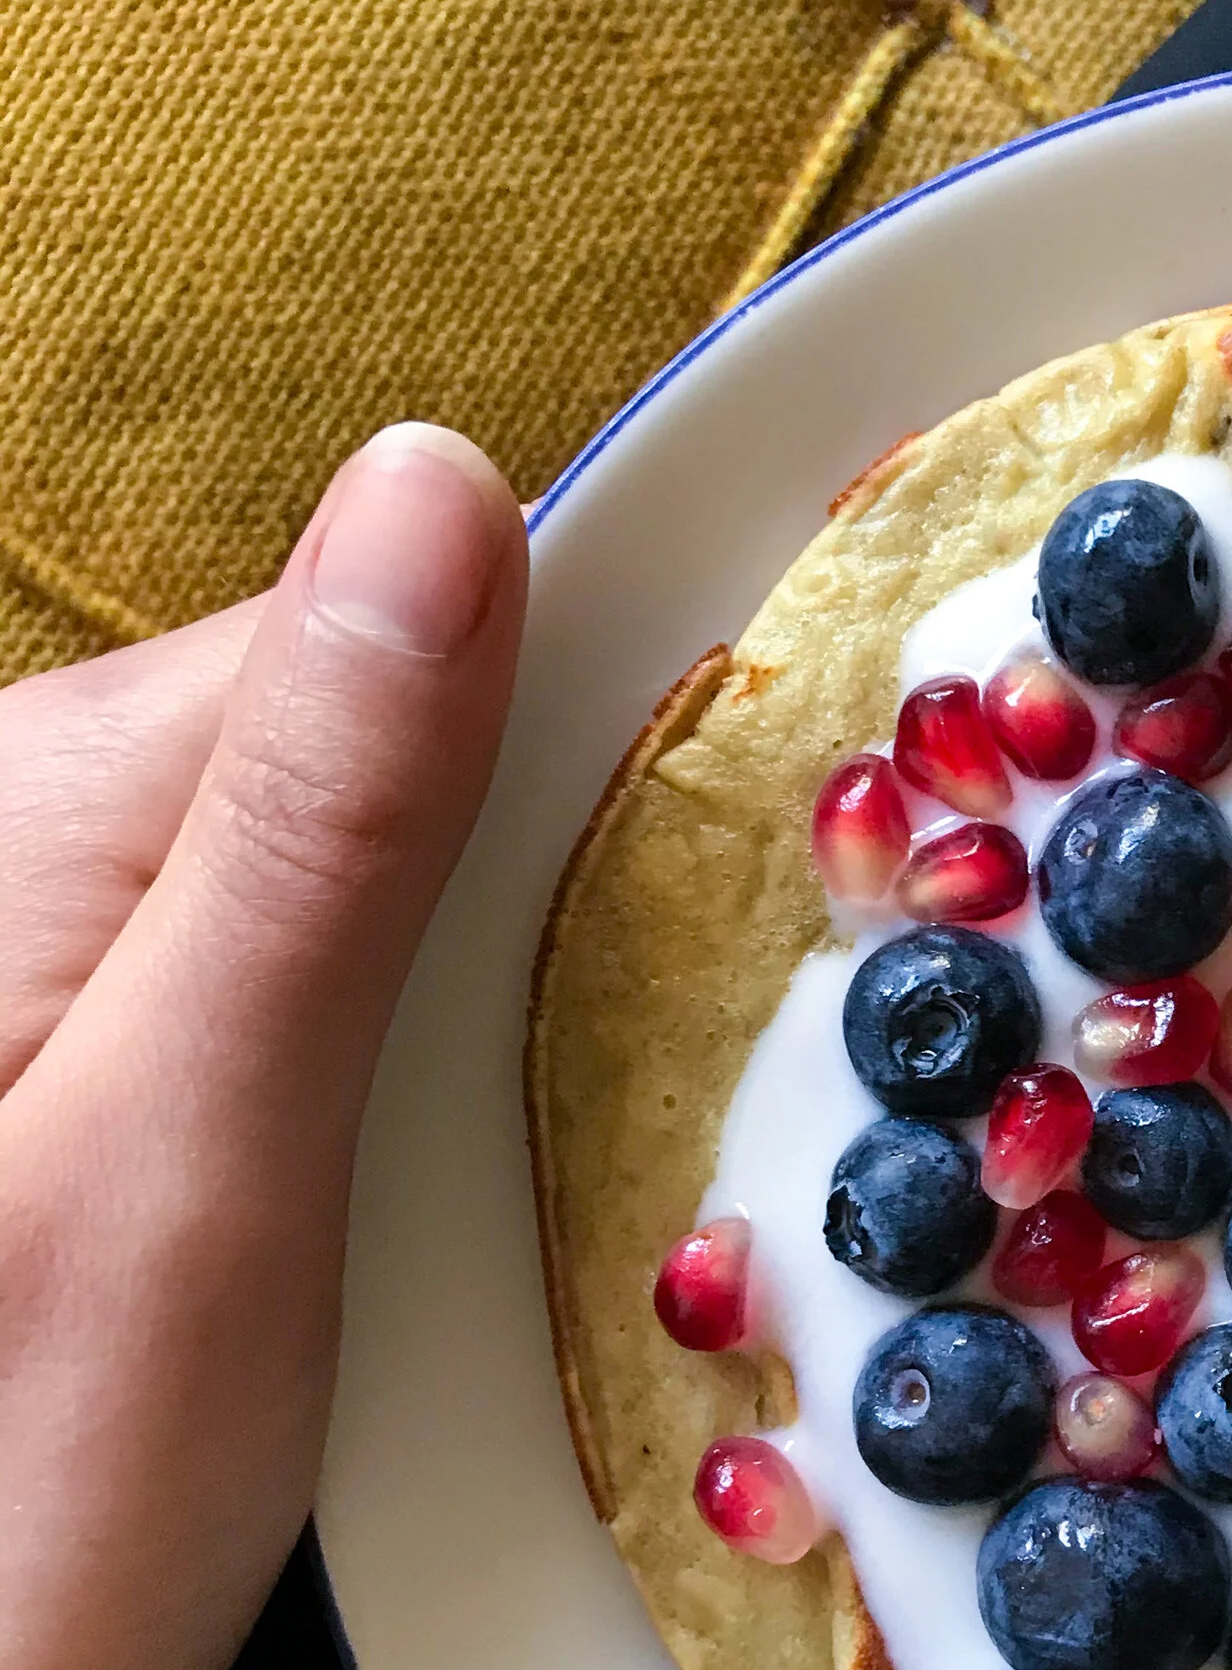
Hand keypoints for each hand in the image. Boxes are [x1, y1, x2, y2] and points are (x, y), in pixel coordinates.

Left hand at [0, 427, 524, 1669]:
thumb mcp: (188, 1174)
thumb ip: (323, 830)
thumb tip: (443, 476)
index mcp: (64, 791)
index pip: (411, 633)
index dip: (596, 745)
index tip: (725, 920)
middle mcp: (35, 808)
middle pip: (387, 740)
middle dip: (526, 891)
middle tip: (579, 1118)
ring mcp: (43, 918)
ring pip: (345, 862)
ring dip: (449, 990)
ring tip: (464, 1185)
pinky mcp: (58, 1021)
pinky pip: (276, 963)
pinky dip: (362, 1055)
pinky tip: (366, 1193)